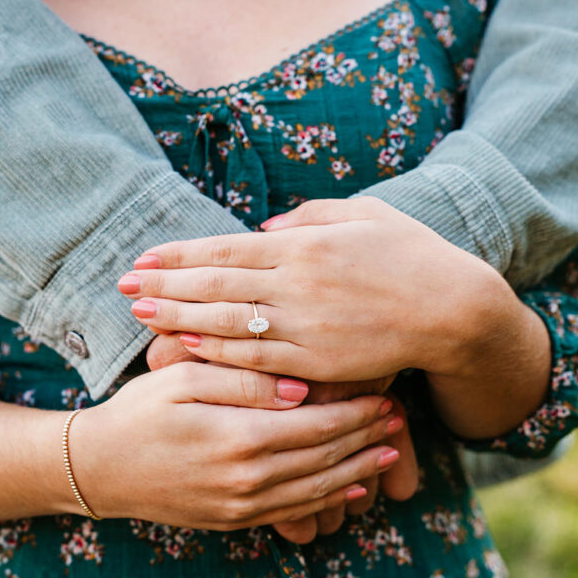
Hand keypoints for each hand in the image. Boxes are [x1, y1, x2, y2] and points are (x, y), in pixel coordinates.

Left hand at [117, 197, 513, 381]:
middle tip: (123, 285)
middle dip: (165, 284)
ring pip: (227, 321)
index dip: (180, 254)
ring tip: (141, 314)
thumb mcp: (365, 215)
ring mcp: (306, 326)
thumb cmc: (412, 255)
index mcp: (305, 245)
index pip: (226, 248)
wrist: (454, 311)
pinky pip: (257, 359)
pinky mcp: (318, 363)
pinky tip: (187, 347)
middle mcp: (297, 283)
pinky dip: (218, 352)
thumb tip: (263, 226)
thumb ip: (310, 216)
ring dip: (179, 317)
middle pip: (215, 283)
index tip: (144, 256)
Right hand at [141, 337, 417, 541]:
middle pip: (326, 458)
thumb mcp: (182, 380)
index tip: (385, 393)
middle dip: (366, 437)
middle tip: (398, 417)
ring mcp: (241, 506)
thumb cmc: (138, 413)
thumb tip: (301, 388)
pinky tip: (350, 487)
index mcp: (240, 438)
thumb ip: (243, 380)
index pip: (318, 425)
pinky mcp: (234, 520)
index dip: (356, 411)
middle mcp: (248, 479)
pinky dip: (327, 499)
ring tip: (389, 450)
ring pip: (317, 489)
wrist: (99, 469)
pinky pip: (293, 512)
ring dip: (358, 470)